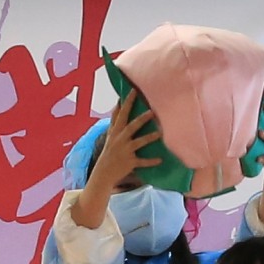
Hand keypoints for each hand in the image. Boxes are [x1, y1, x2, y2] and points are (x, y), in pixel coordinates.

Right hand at [68, 96, 162, 222]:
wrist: (103, 173)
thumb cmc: (110, 151)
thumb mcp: (110, 135)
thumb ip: (115, 121)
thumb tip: (118, 105)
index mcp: (115, 132)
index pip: (120, 114)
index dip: (125, 103)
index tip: (132, 91)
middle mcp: (119, 139)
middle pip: (131, 126)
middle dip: (141, 118)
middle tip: (151, 110)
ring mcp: (125, 151)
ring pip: (138, 142)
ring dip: (149, 137)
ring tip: (159, 133)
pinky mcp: (130, 162)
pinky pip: (142, 161)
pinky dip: (150, 161)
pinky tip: (160, 160)